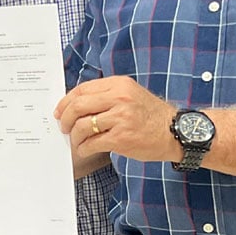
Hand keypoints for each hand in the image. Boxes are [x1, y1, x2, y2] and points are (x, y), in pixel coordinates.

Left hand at [54, 76, 178, 161]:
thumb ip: (107, 95)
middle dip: (66, 118)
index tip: (60, 110)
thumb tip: (77, 105)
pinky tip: (85, 149)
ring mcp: (120, 118)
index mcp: (119, 85)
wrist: (175, 131)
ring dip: (75, 136)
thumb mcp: (130, 94)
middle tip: (64, 127)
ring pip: (83, 125)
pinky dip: (84, 148)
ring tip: (76, 140)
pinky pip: (93, 142)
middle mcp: (119, 98)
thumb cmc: (151, 114)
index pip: (82, 89)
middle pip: (79, 105)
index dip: (66, 101)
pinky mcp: (122, 138)